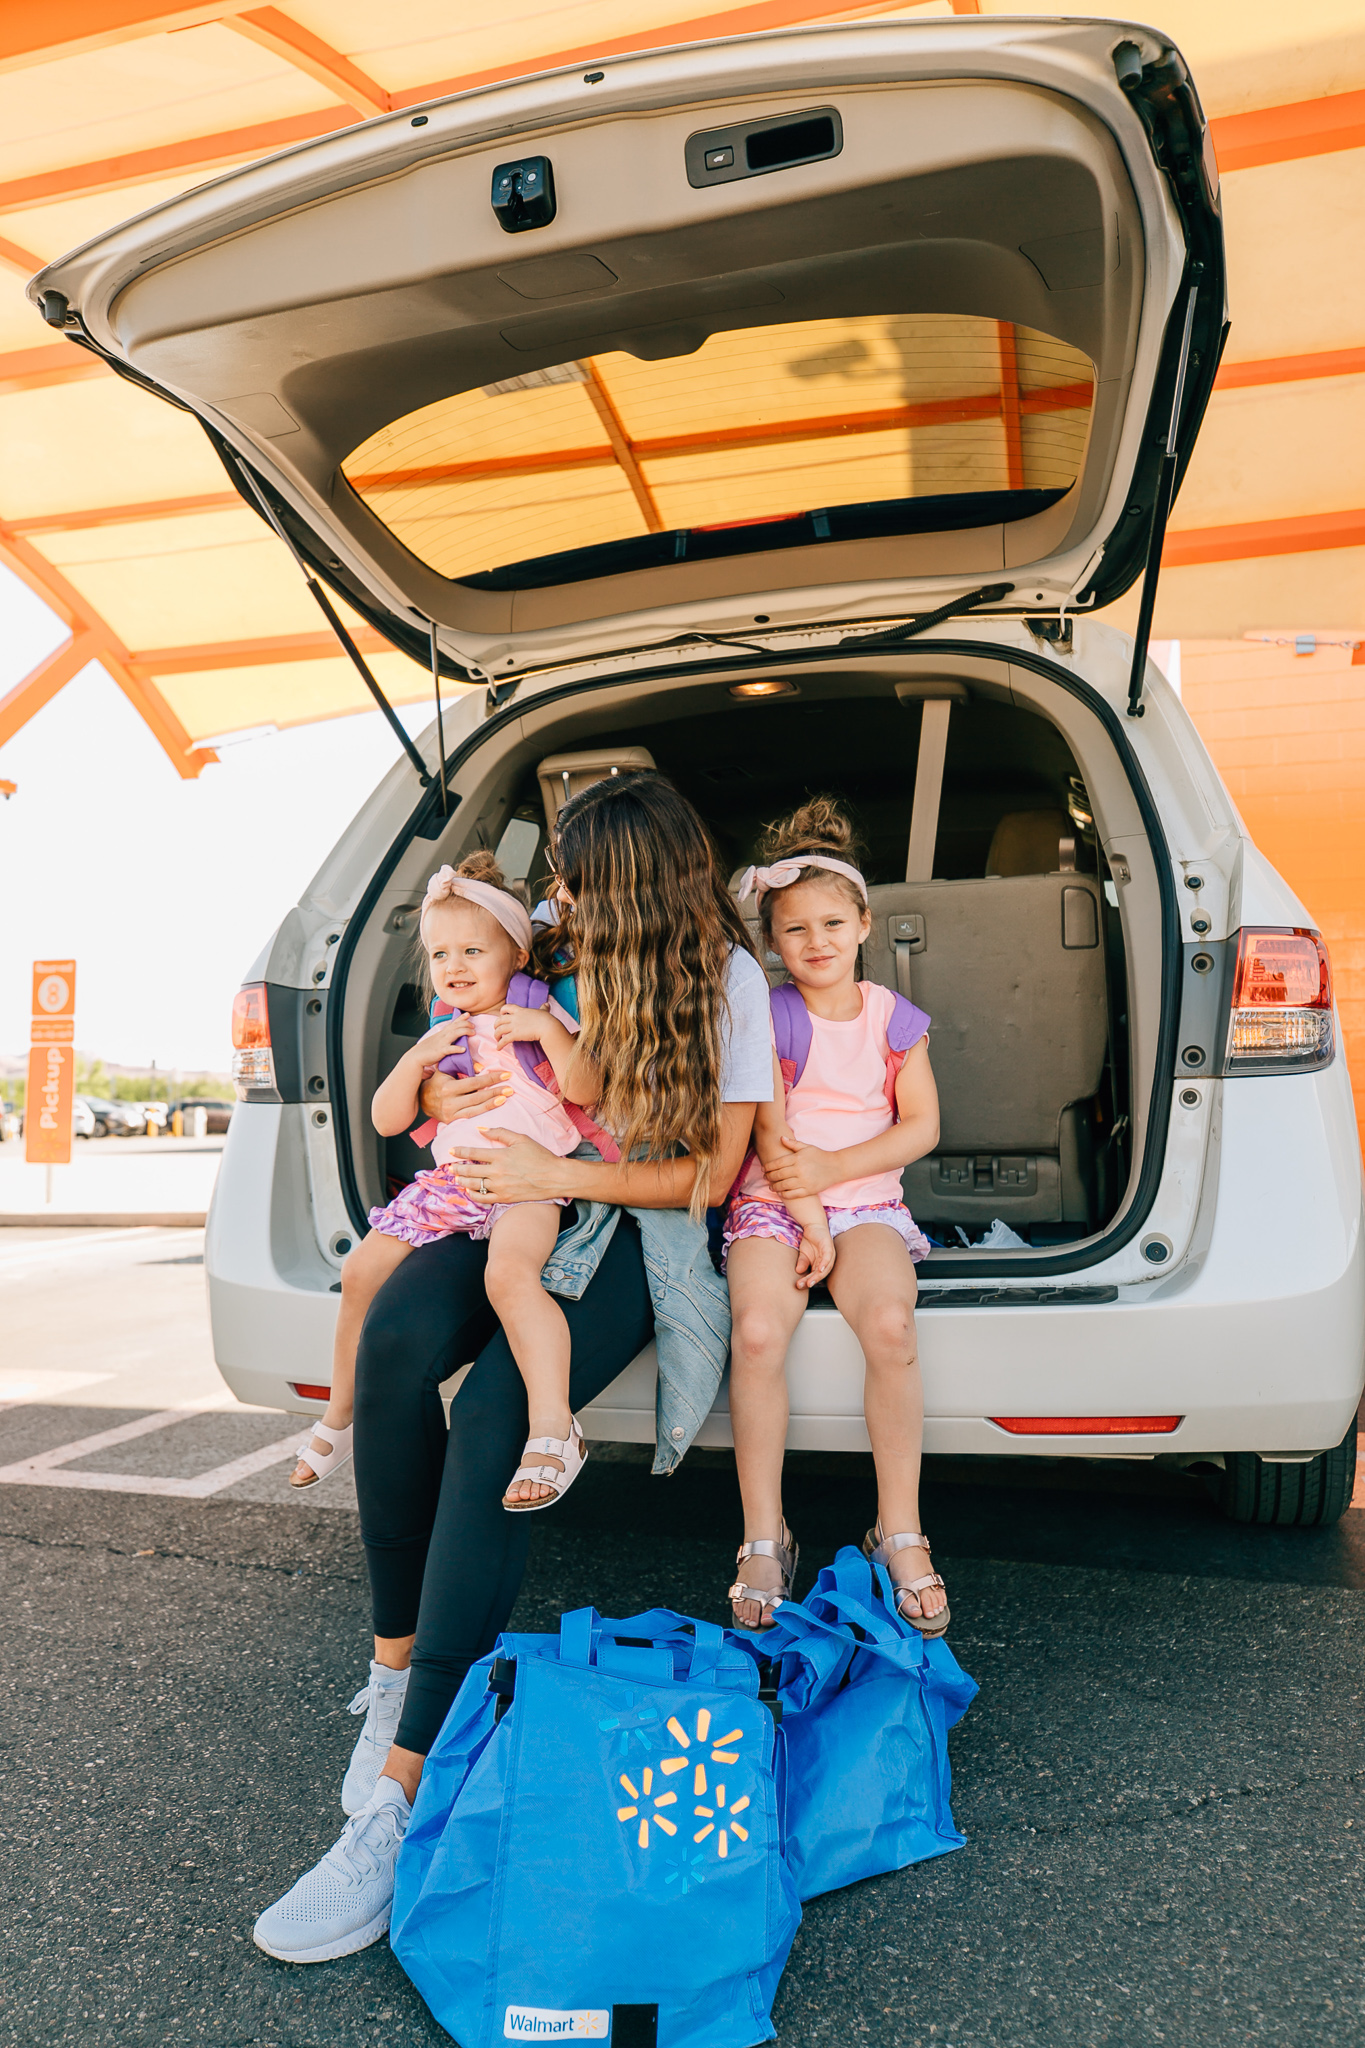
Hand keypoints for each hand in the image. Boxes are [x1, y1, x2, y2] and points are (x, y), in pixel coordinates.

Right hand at [418, 1067, 510, 1122]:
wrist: (422, 1099)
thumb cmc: (437, 1081)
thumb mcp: (445, 1070)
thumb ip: (461, 1066)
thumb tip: (480, 1068)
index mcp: (448, 1087)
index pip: (474, 1082)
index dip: (491, 1078)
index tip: (505, 1074)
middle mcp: (449, 1102)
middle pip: (477, 1096)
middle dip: (495, 1091)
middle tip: (510, 1087)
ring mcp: (451, 1113)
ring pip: (476, 1108)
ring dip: (493, 1102)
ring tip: (506, 1096)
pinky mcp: (452, 1120)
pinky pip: (471, 1115)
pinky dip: (485, 1110)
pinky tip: (496, 1104)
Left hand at [444, 1129, 567, 1204]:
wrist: (554, 1177)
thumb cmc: (540, 1156)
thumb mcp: (521, 1139)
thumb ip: (500, 1133)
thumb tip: (481, 1129)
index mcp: (500, 1156)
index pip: (473, 1152)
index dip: (460, 1151)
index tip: (452, 1151)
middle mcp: (497, 1172)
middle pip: (469, 1170)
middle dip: (457, 1168)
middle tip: (451, 1166)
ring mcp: (500, 1187)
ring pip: (473, 1185)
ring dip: (462, 1181)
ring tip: (458, 1177)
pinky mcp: (504, 1198)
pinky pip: (483, 1198)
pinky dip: (473, 1194)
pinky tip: (470, 1190)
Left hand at [493, 1003, 546, 1046]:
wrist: (547, 1027)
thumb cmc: (546, 1019)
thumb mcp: (543, 1011)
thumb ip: (543, 1008)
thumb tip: (547, 1004)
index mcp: (520, 1010)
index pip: (507, 1007)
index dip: (502, 1011)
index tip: (501, 1014)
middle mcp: (515, 1017)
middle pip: (499, 1019)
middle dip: (496, 1025)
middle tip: (496, 1029)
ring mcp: (514, 1026)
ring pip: (499, 1030)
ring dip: (496, 1035)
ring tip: (497, 1040)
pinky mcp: (515, 1035)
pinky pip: (504, 1040)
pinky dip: (499, 1044)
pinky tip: (498, 1048)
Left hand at [763, 1132, 840, 1201]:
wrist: (836, 1167)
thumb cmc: (820, 1156)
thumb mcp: (807, 1147)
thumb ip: (793, 1144)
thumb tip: (780, 1138)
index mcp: (797, 1159)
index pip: (777, 1164)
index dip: (768, 1167)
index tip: (764, 1169)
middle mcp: (799, 1170)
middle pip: (778, 1175)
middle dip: (769, 1177)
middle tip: (766, 1178)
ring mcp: (803, 1181)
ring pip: (783, 1186)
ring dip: (774, 1186)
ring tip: (771, 1186)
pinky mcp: (808, 1190)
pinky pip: (792, 1194)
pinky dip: (784, 1194)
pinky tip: (781, 1192)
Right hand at [794, 1218, 834, 1288]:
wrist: (813, 1225)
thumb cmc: (810, 1241)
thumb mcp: (803, 1254)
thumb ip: (802, 1262)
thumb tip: (798, 1271)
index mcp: (821, 1264)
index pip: (815, 1275)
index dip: (807, 1281)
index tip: (799, 1286)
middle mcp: (827, 1261)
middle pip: (820, 1274)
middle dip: (812, 1280)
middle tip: (804, 1285)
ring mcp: (829, 1255)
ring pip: (825, 1268)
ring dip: (818, 1276)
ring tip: (810, 1282)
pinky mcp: (829, 1247)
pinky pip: (827, 1257)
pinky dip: (824, 1264)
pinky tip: (820, 1269)